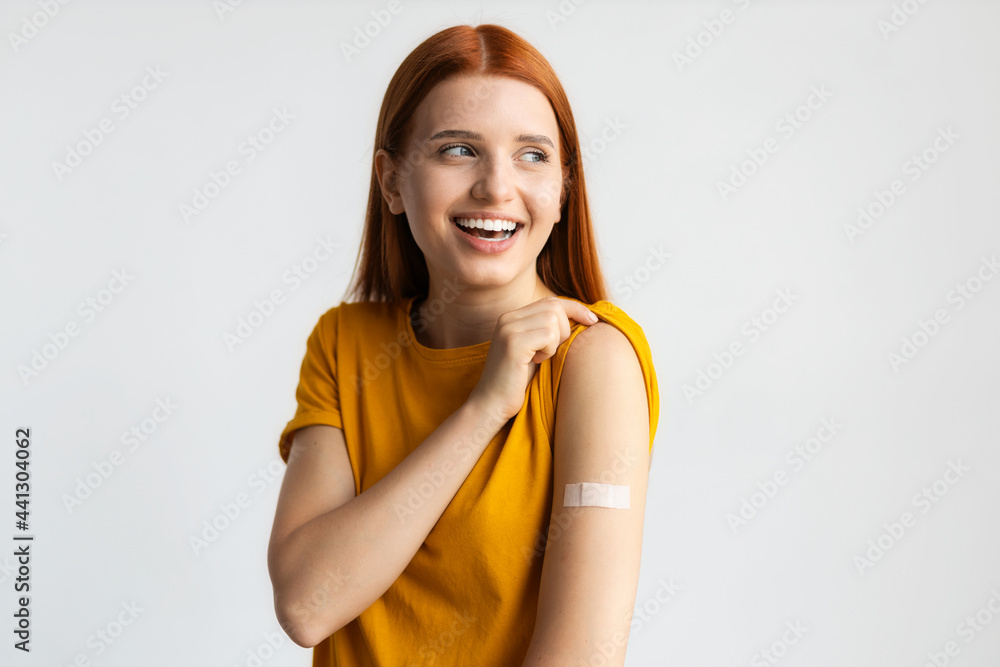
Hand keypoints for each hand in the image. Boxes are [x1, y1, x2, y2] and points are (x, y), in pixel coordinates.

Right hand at [467, 297, 598, 421]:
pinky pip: (548, 335)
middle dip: (565, 329)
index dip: (575, 308)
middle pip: (554, 307)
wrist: (491, 403)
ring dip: (556, 342)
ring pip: (553, 320)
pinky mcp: (513, 343)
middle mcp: (508, 318)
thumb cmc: (516, 381)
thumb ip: (547, 331)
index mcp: (512, 317)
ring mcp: (509, 329)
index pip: (551, 301)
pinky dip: (550, 350)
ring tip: (541, 357)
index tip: (592, 320)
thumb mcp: (534, 350)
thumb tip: (582, 318)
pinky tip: (536, 361)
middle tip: (553, 351)